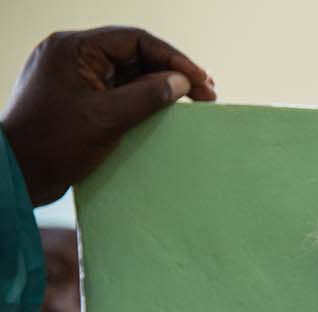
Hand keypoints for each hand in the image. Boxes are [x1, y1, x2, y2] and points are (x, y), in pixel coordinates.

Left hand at [2, 28, 215, 205]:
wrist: (17, 173)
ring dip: (160, 86)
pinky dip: (143, 99)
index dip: (174, 59)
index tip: (203, 82)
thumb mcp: (106, 119)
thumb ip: (147, 96)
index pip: (135, 40)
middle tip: (207, 94)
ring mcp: (73, 75)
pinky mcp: (77, 97)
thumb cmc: (54, 143)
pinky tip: (164, 113)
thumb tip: (181, 83)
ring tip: (192, 103)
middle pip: (133, 54)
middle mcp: (72, 55)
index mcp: (73, 48)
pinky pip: (117, 90)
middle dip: (171, 72)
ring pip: (128, 73)